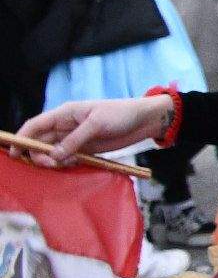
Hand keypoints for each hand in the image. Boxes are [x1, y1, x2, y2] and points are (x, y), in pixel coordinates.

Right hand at [13, 96, 173, 163]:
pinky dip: (67, 163)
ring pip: (52, 152)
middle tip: (51, 164)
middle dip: (39, 155)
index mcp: (64, 114)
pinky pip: (67, 158)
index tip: (15, 153)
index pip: (35, 125)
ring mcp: (74, 138)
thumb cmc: (121, 114)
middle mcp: (65, 126)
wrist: (143, 120)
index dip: (22, 138)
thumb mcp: (97, 124)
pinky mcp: (84, 148)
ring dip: (54, 161)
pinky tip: (77, 163)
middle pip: (40, 142)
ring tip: (68, 163)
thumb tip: (55, 155)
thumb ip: (75, 139)